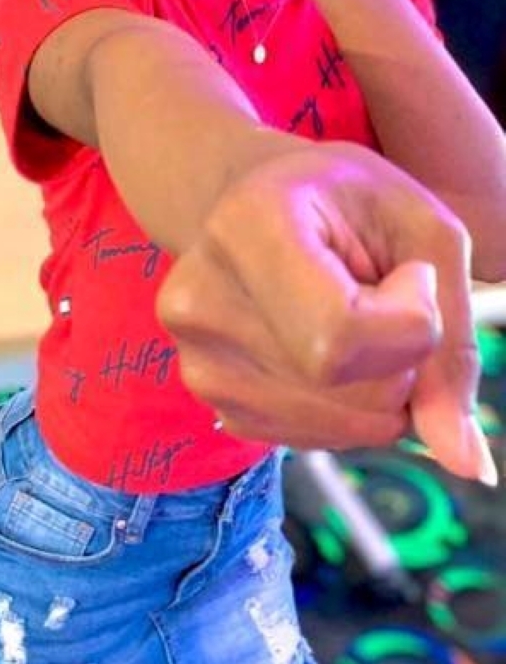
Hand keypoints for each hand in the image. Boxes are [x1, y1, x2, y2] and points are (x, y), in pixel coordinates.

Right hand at [158, 144, 494, 485]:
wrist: (256, 199)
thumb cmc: (345, 201)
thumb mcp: (422, 232)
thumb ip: (451, 339)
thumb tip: (466, 463)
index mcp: (245, 227)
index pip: (339, 336)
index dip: (411, 325)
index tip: (410, 275)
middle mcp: (198, 297)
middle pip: (349, 391)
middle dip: (403, 363)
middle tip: (377, 297)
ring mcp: (196, 354)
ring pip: (340, 426)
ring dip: (379, 392)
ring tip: (345, 319)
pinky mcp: (206, 394)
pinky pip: (315, 439)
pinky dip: (347, 411)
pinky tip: (323, 350)